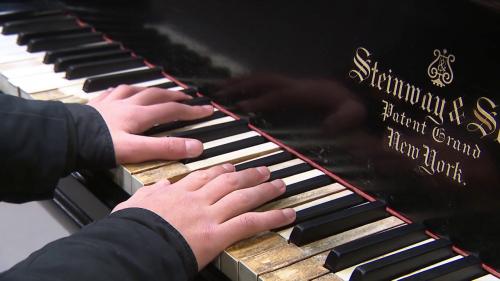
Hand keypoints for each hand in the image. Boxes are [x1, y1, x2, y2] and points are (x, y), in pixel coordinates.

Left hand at [87, 85, 213, 163]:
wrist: (65, 139)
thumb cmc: (97, 146)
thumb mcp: (136, 151)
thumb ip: (166, 148)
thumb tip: (195, 146)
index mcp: (140, 116)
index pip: (172, 111)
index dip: (192, 111)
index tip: (207, 110)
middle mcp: (128, 105)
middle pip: (157, 96)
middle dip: (175, 97)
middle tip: (188, 99)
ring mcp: (111, 102)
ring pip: (137, 90)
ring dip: (152, 90)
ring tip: (159, 91)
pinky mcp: (96, 104)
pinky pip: (114, 91)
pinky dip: (124, 89)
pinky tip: (122, 90)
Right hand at [112, 164, 295, 268]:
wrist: (132, 246)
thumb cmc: (131, 230)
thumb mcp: (134, 204)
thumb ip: (149, 193)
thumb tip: (160, 184)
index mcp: (178, 192)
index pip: (205, 176)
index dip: (222, 170)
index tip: (232, 166)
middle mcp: (197, 199)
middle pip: (229, 181)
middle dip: (249, 174)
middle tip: (264, 170)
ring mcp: (209, 215)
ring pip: (243, 197)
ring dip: (264, 189)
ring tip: (279, 184)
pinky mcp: (217, 235)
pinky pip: (250, 223)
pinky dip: (272, 218)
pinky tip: (286, 214)